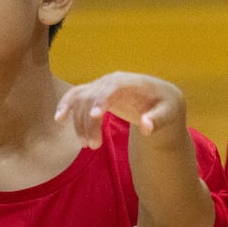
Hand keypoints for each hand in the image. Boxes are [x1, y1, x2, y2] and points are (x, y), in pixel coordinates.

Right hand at [54, 72, 186, 149]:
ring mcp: (102, 86)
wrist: (159, 99)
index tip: (95, 116)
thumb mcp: (168, 114)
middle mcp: (112, 80)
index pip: (112, 87)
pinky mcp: (96, 93)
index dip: (102, 99)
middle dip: (89, 120)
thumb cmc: (165, 106)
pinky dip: (66, 106)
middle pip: (93, 95)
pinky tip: (58, 119)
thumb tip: (146, 127)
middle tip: (94, 146)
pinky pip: (76, 97)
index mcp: (131, 82)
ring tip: (87, 145)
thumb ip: (157, 120)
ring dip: (79, 121)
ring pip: (81, 99)